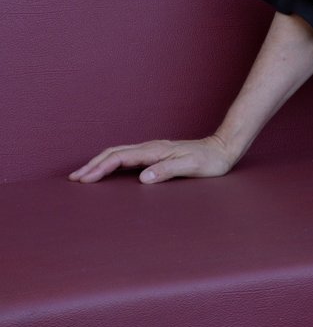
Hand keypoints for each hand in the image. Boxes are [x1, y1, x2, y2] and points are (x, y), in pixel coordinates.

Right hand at [69, 134, 239, 184]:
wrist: (223, 149)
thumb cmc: (210, 161)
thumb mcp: (192, 167)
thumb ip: (168, 171)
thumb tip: (143, 177)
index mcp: (155, 151)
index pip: (120, 158)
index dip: (100, 168)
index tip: (84, 179)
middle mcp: (151, 147)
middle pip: (113, 153)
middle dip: (92, 165)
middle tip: (74, 179)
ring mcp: (152, 149)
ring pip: (118, 153)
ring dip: (99, 163)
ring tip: (84, 175)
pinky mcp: (155, 153)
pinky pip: (127, 156)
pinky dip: (111, 162)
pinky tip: (107, 170)